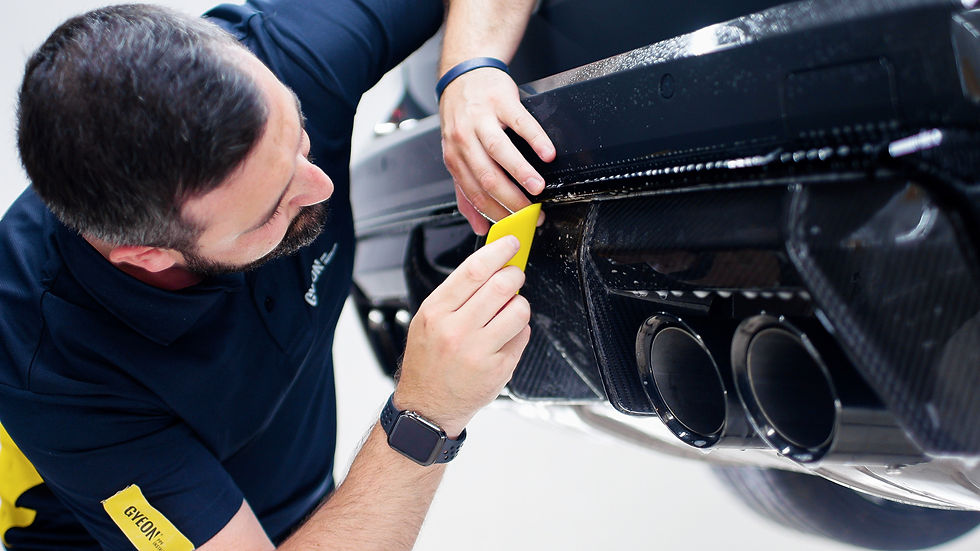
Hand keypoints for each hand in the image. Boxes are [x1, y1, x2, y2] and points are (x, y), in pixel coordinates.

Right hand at [394, 236, 531, 436]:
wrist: (427, 407)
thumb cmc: (428, 361)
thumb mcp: (428, 320)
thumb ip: (456, 294)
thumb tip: (490, 266)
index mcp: (436, 312)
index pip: (474, 270)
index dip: (498, 252)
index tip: (510, 244)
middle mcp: (456, 330)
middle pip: (501, 286)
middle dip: (514, 275)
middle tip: (514, 276)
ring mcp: (479, 351)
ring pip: (518, 310)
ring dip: (519, 304)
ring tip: (508, 310)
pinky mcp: (498, 369)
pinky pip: (522, 336)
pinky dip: (518, 330)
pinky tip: (504, 337)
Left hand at [439, 68, 555, 233]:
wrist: (463, 75)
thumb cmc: (463, 118)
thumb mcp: (458, 154)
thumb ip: (466, 192)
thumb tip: (480, 226)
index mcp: (455, 158)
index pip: (474, 194)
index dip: (497, 213)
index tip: (517, 223)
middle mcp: (464, 139)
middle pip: (486, 176)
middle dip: (512, 199)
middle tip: (533, 211)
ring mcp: (482, 118)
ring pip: (499, 150)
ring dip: (521, 172)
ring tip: (538, 187)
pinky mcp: (500, 101)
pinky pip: (520, 122)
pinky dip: (535, 139)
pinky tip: (547, 152)